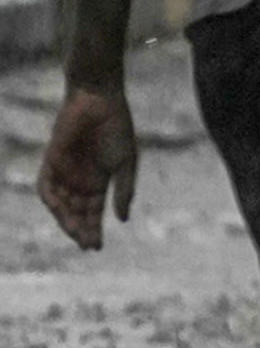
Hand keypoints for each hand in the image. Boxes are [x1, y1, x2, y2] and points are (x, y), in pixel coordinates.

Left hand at [36, 83, 137, 250]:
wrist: (99, 100)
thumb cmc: (117, 128)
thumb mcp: (126, 163)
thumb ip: (123, 191)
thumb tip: (123, 220)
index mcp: (98, 182)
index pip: (93, 212)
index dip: (94, 229)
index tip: (97, 247)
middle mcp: (78, 180)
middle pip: (75, 212)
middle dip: (80, 229)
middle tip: (85, 244)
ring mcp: (64, 171)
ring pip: (60, 203)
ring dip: (65, 218)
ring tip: (75, 231)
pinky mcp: (52, 160)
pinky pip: (45, 185)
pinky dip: (50, 198)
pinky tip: (59, 209)